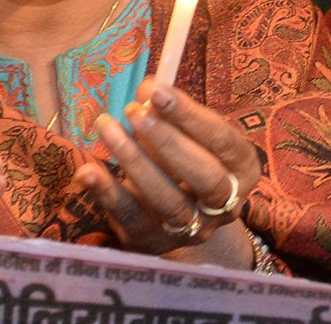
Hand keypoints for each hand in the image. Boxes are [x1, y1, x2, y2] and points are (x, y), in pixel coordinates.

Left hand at [75, 84, 259, 256]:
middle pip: (205, 177)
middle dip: (168, 142)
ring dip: (135, 161)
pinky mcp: (155, 242)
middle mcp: (226, 203)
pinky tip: (88, 171)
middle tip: (135, 112)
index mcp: (242, 168)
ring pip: (168, 201)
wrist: (181, 218)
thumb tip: (147, 89)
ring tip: (108, 127)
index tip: (158, 91)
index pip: (223, 140)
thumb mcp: (188, 134)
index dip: (191, 116)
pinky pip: (131, 218)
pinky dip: (107, 193)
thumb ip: (170, 113)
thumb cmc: (186, 161)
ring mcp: (192, 229)